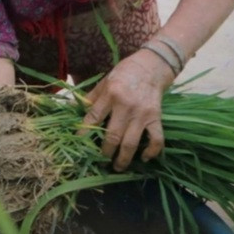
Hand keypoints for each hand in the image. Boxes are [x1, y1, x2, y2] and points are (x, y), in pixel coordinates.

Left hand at [79, 50, 171, 170]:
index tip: (79, 144)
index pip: (93, 117)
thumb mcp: (105, 80)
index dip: (84, 132)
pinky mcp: (156, 118)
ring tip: (117, 167)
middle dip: (105, 152)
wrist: (151, 66)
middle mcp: (125, 106)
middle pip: (112, 136)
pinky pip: (156, 139)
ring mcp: (142, 114)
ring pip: (131, 143)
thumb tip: (76, 109)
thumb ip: (92, 96)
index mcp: (110, 94)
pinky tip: (144, 158)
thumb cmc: (125, 73)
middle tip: (101, 160)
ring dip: (123, 159)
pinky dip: (152, 152)